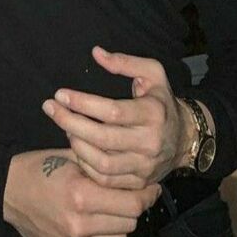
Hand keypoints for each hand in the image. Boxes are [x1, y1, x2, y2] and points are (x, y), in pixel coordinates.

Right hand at [3, 148, 160, 236]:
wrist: (7, 191)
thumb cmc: (38, 168)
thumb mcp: (69, 156)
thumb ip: (101, 163)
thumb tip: (132, 164)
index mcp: (81, 195)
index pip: (131, 203)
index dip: (147, 195)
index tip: (152, 187)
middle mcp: (80, 224)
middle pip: (129, 222)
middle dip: (134, 206)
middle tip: (134, 192)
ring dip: (121, 222)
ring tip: (115, 206)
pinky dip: (107, 236)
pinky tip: (102, 222)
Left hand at [42, 46, 193, 188]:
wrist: (185, 138)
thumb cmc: (161, 100)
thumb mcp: (152, 73)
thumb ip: (124, 62)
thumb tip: (96, 53)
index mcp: (153, 113)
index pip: (112, 111)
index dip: (83, 103)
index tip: (60, 94)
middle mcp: (150, 143)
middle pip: (103, 138)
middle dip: (71, 122)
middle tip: (51, 109)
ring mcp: (145, 166)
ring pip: (102, 163)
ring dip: (76, 144)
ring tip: (64, 126)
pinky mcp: (139, 183)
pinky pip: (106, 179)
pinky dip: (86, 165)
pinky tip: (76, 147)